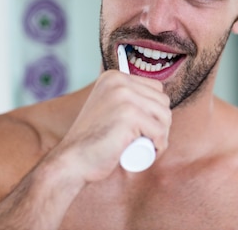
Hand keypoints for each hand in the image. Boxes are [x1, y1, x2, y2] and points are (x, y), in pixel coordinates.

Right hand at [54, 70, 170, 181]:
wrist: (73, 161)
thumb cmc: (94, 140)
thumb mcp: (108, 107)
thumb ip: (123, 96)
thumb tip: (158, 93)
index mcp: (114, 76)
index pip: (155, 88)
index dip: (155, 111)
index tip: (143, 129)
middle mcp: (119, 81)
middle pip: (163, 101)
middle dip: (160, 123)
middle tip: (145, 141)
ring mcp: (124, 96)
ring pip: (164, 116)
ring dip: (162, 136)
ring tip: (146, 147)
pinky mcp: (129, 115)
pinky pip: (160, 132)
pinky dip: (159, 146)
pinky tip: (149, 153)